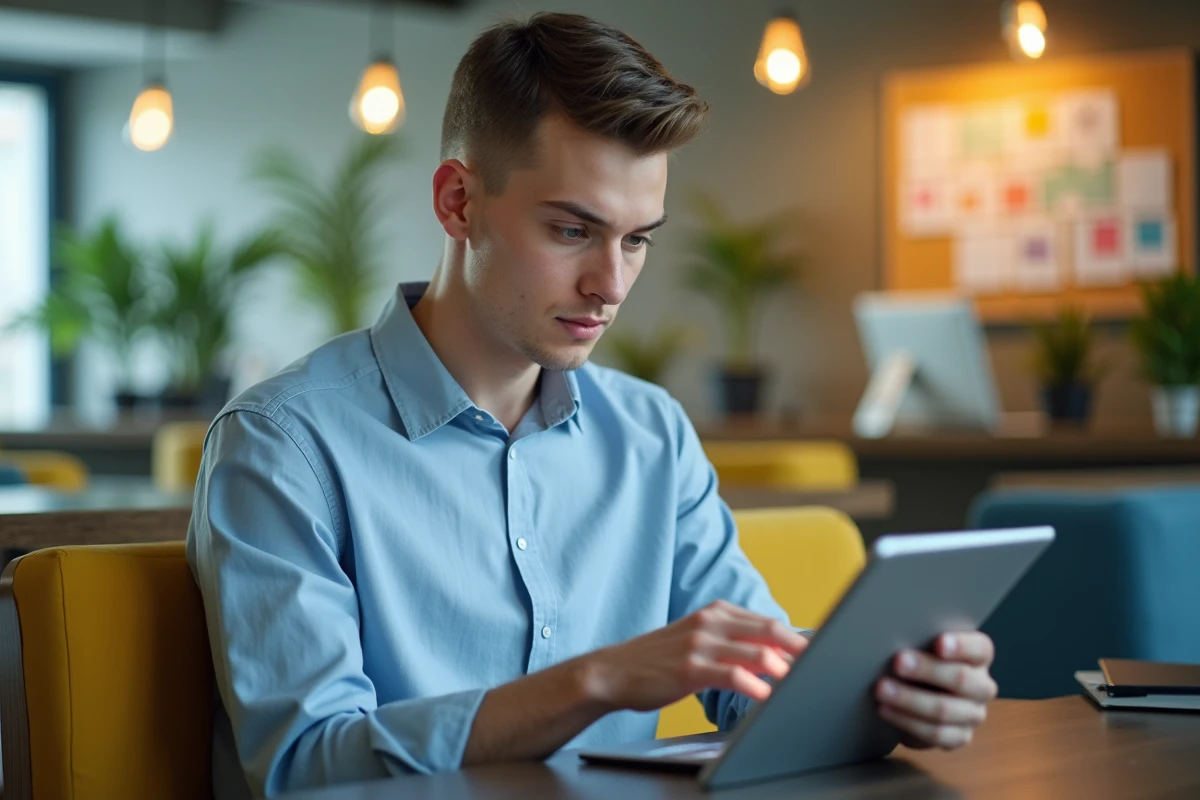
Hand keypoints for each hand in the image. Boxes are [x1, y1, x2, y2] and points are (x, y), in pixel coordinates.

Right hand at [580, 600, 808, 712]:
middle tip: (825, 664)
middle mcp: (711, 622)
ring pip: (754, 651)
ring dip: (783, 668)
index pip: (768, 622)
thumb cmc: (661, 661)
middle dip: (801, 649)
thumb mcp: (699, 642)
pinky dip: (753, 685)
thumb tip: (777, 657)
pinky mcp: (689, 667)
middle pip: (769, 631)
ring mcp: (699, 643)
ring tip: (804, 683)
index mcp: (716, 612)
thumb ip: (734, 644)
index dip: (798, 638)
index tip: (823, 651)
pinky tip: (767, 696)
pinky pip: (730, 674)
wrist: (614, 670)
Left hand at [875, 631, 996, 749]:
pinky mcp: (959, 737)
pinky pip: (935, 733)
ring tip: (882, 689)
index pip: (980, 648)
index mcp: (978, 657)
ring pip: (944, 709)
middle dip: (926, 670)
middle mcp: (982, 686)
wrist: (918, 697)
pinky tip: (885, 710)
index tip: (939, 642)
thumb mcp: (923, 647)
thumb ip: (919, 641)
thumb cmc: (920, 662)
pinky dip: (906, 721)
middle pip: (961, 679)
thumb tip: (893, 636)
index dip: (961, 646)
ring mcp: (973, 714)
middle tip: (897, 662)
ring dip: (909, 700)